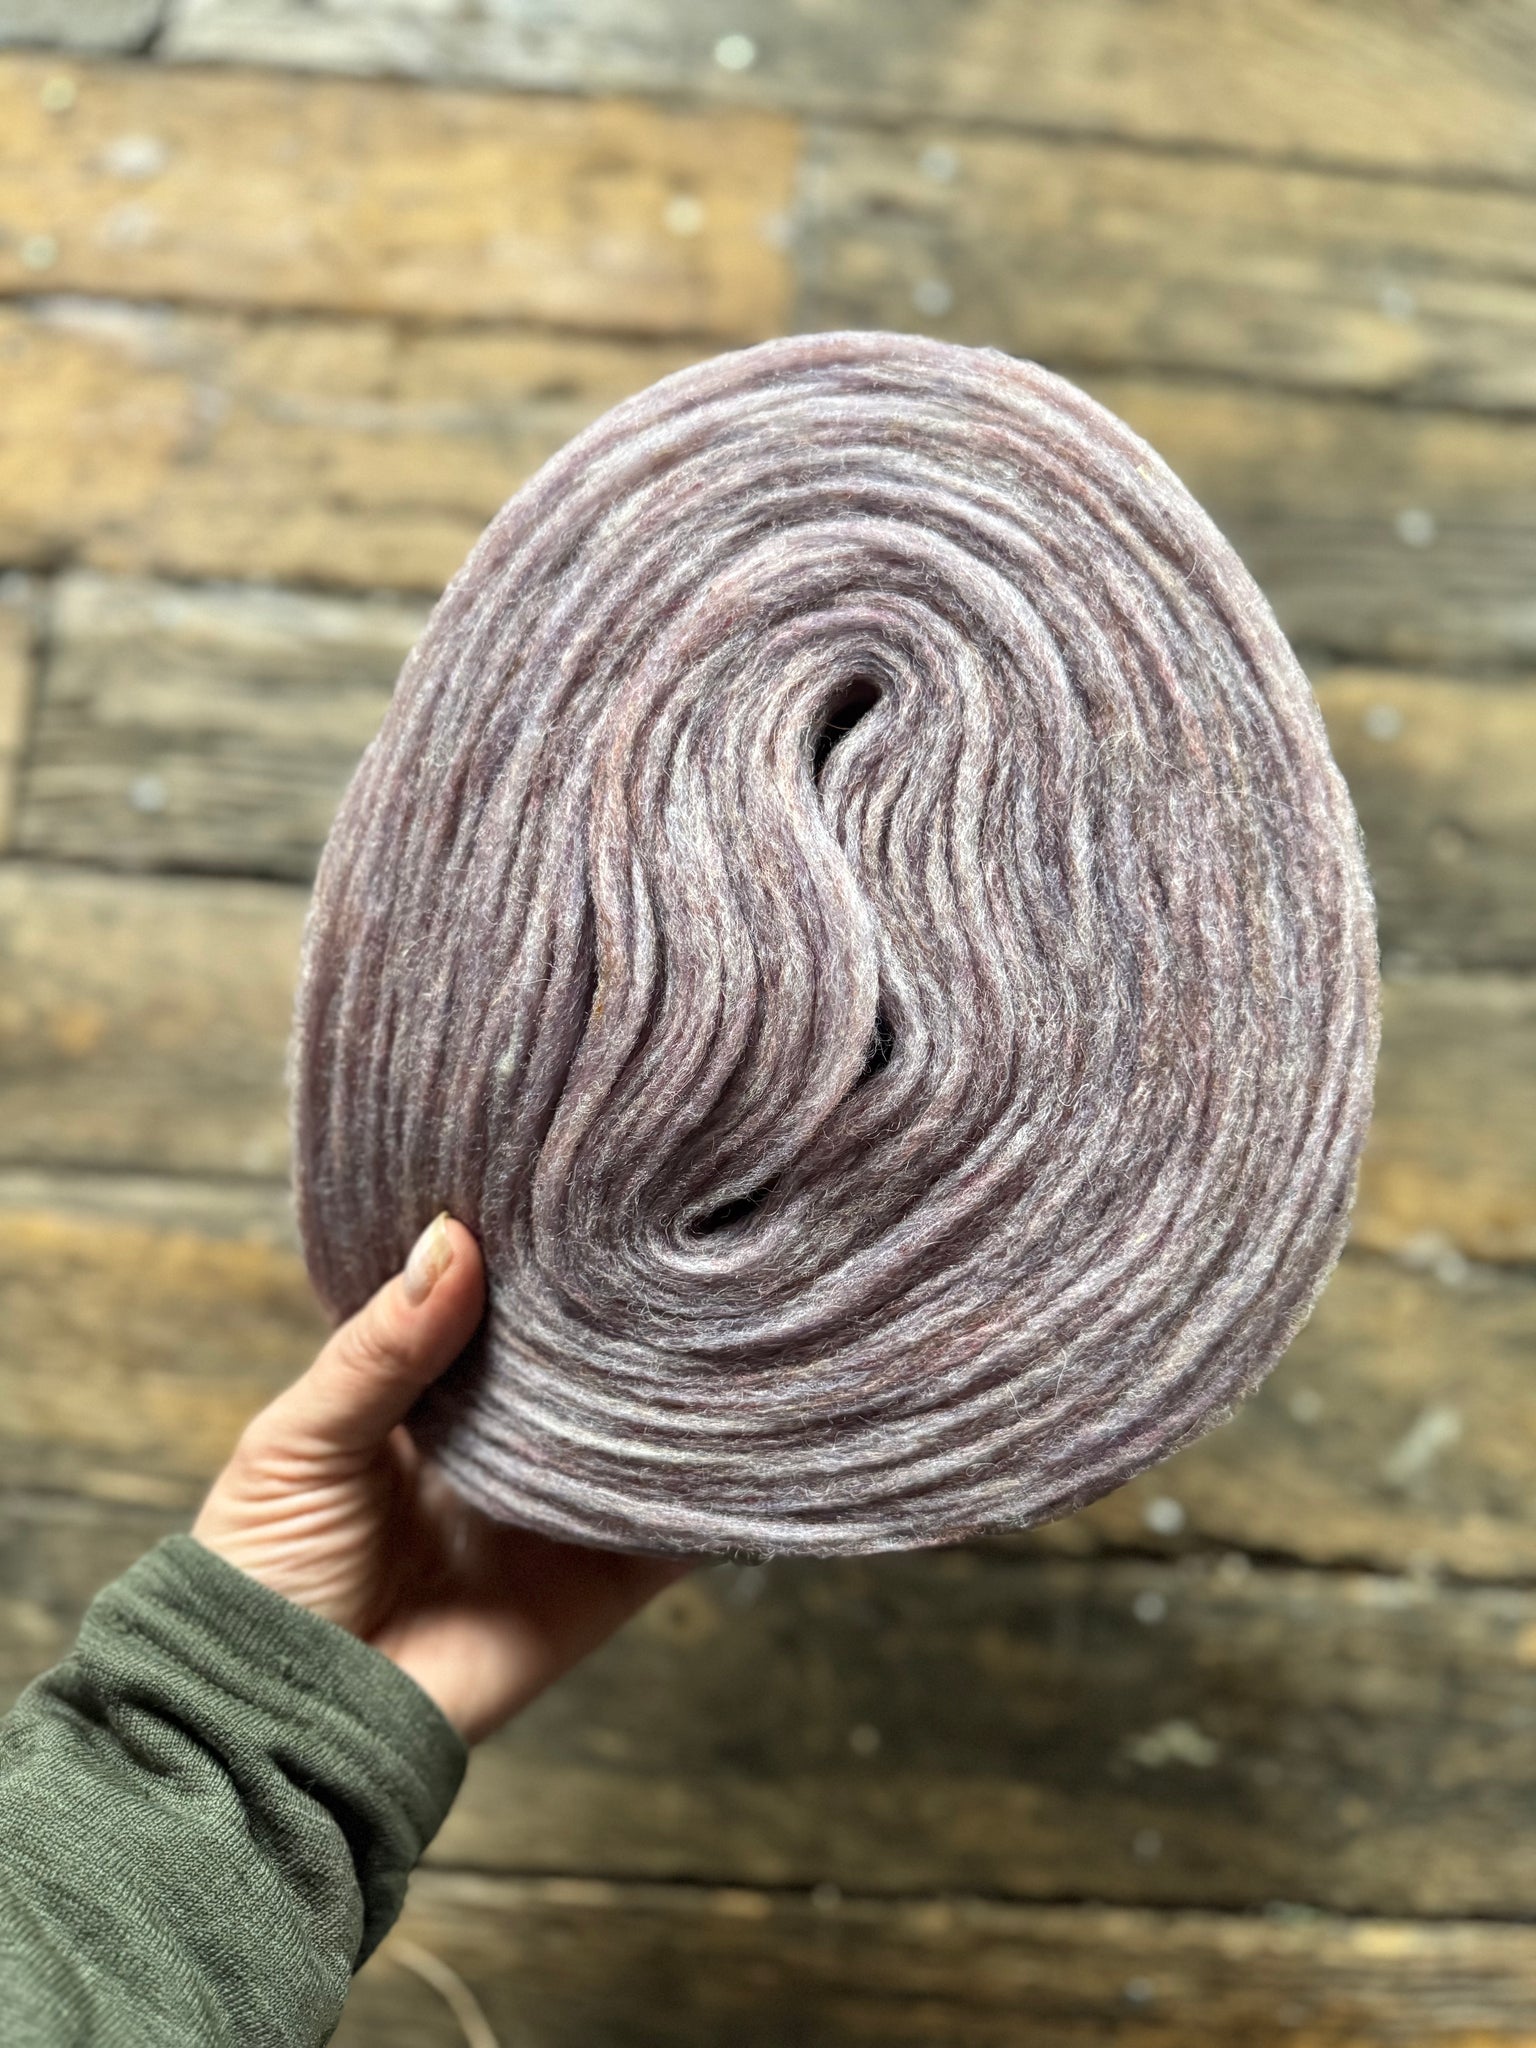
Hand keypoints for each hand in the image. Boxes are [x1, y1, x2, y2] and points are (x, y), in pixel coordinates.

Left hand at [193, 1215, 686, 1742]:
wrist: (275, 1727)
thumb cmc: (261, 1573)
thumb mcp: (300, 1439)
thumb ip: (381, 1346)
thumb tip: (452, 1237)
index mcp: (433, 1394)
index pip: (504, 1307)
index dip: (539, 1252)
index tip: (588, 1178)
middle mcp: (509, 1441)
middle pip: (586, 1363)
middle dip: (630, 1308)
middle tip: (686, 1224)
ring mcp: (559, 1510)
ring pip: (642, 1435)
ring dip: (688, 1386)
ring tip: (738, 1303)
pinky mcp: (599, 1583)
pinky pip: (674, 1531)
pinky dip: (718, 1490)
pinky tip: (761, 1428)